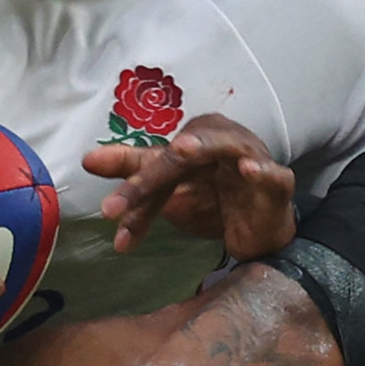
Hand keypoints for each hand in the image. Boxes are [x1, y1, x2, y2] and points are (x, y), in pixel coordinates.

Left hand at [82, 114, 296, 260]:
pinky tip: (247, 170)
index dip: (133, 189)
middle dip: (150, 181)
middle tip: (118, 205)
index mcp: (194, 138)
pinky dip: (261, 169)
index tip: (109, 214)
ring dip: (205, 146)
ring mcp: (251, 157)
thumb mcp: (169, 186)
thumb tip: (87, 159)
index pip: (157, 163)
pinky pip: (271, 173)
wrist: (260, 227)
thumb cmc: (215, 196)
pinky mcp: (277, 181)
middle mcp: (221, 141)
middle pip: (180, 157)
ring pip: (223, 151)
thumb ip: (133, 170)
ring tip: (182, 150)